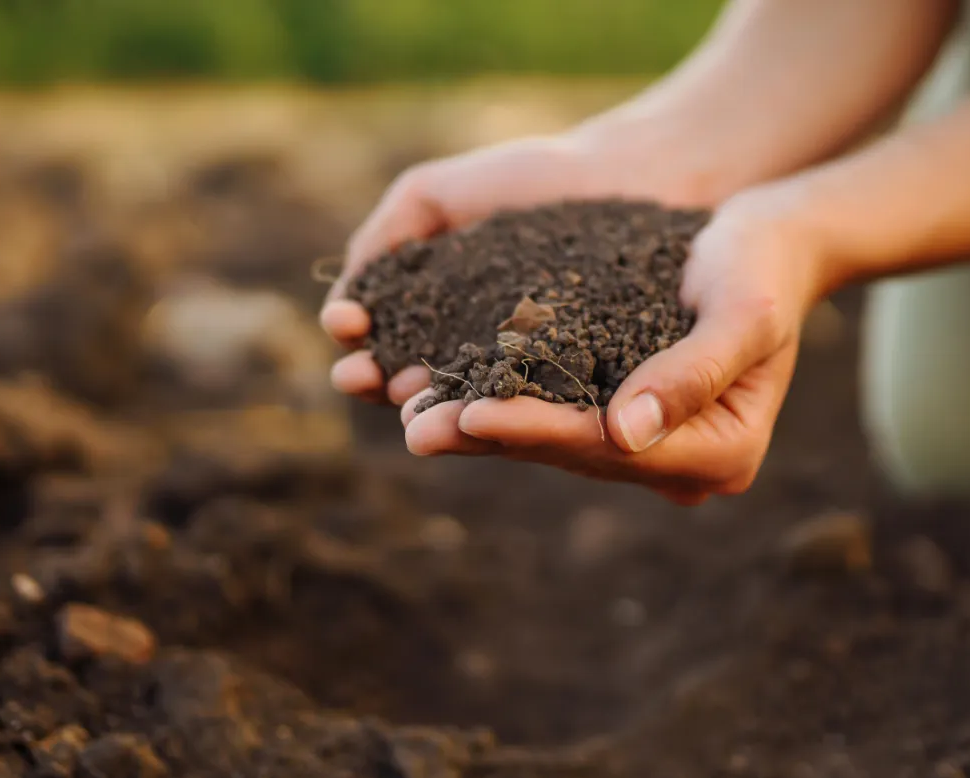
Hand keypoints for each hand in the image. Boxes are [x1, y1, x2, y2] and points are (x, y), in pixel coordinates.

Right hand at [322, 134, 669, 405]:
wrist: (624, 176)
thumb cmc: (530, 179)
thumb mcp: (436, 194)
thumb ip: (386, 234)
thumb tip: (345, 298)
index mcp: (433, 310)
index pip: (379, 335)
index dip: (355, 337)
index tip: (345, 325)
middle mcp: (469, 349)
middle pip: (408, 376)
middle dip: (375, 379)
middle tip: (359, 376)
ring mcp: (519, 371)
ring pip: (460, 399)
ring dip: (425, 405)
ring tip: (404, 401)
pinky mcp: (569, 384)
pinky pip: (527, 400)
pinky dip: (495, 408)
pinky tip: (472, 404)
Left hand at [398, 185, 829, 504]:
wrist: (768, 243)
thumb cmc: (764, 266)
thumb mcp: (742, 310)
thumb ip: (692, 371)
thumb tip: (625, 433)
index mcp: (723, 453)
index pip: (611, 448)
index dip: (538, 431)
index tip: (471, 414)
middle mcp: (683, 464)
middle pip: (573, 454)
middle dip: (491, 437)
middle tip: (414, 428)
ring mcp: (650, 446)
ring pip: (553, 441)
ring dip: (480, 428)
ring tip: (410, 413)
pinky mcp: (621, 416)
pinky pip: (552, 414)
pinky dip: (498, 400)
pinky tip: (440, 389)